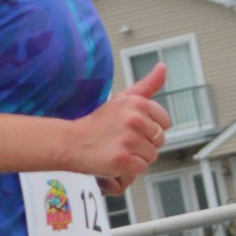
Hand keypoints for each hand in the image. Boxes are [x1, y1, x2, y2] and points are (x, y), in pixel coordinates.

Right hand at [71, 63, 170, 181]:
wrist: (71, 142)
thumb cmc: (97, 123)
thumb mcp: (122, 99)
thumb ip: (146, 85)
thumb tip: (162, 66)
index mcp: (138, 103)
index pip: (164, 123)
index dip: (149, 129)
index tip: (131, 129)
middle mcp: (135, 120)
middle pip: (160, 140)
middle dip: (144, 144)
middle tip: (122, 140)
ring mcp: (129, 140)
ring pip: (151, 156)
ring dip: (137, 157)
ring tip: (118, 149)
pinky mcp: (123, 159)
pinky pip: (141, 168)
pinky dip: (129, 168)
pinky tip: (115, 160)